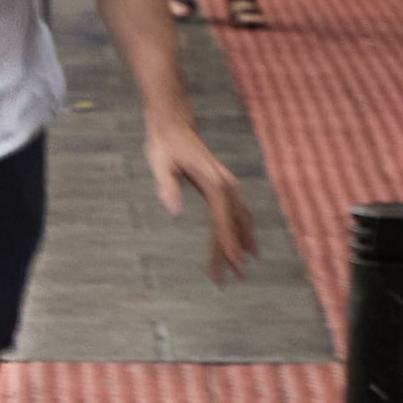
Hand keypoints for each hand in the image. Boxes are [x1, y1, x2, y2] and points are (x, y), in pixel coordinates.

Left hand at [150, 129, 257, 284]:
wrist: (173, 123)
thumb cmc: (163, 144)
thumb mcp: (158, 162)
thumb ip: (165, 185)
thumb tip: (173, 210)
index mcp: (213, 182)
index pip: (222, 220)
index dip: (227, 244)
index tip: (231, 264)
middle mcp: (226, 184)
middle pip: (232, 225)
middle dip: (232, 252)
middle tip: (233, 279)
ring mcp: (228, 184)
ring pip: (239, 220)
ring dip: (239, 244)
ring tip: (238, 270)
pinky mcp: (224, 185)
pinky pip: (237, 213)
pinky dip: (241, 231)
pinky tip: (244, 246)